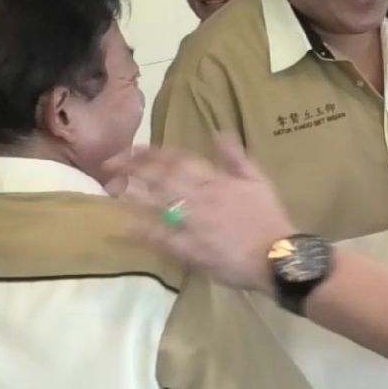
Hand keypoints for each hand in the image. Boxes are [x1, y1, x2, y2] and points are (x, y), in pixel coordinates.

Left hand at [105, 134, 296, 292]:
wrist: (278, 257)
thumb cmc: (269, 218)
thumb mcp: (258, 180)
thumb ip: (236, 156)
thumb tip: (218, 131)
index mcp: (216, 179)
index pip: (177, 159)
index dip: (150, 153)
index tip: (130, 150)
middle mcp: (200, 198)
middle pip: (160, 178)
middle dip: (132, 170)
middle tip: (109, 166)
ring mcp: (193, 224)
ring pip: (156, 205)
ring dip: (131, 196)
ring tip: (111, 190)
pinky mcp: (190, 250)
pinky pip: (160, 239)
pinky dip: (140, 232)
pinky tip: (123, 227)